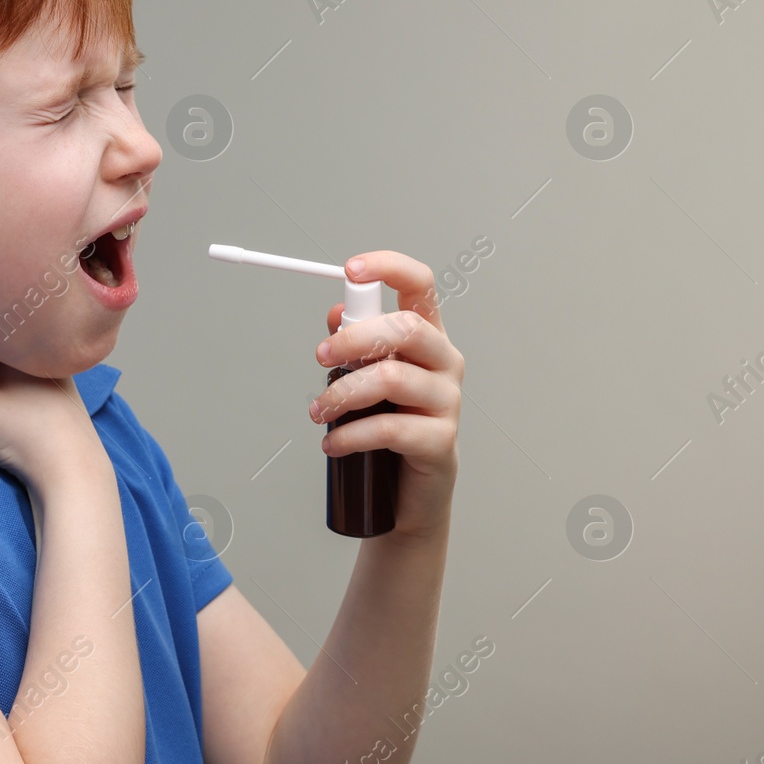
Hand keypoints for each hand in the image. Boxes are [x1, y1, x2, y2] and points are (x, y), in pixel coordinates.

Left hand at [307, 250, 464, 541]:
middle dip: (353, 339)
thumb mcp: (367, 378)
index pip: (420, 286)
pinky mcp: (440, 442)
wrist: (410, 495)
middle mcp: (443, 363)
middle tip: (319, 356)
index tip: (352, 268)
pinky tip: (332, 443)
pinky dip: (350, 435)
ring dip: (341, 393)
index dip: (389, 269)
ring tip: (317, 411)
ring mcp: (447, 402)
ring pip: (392, 379)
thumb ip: (353, 345)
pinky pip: (390, 429)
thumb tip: (334, 315)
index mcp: (427, 338)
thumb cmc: (390, 427)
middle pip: (406, 330)